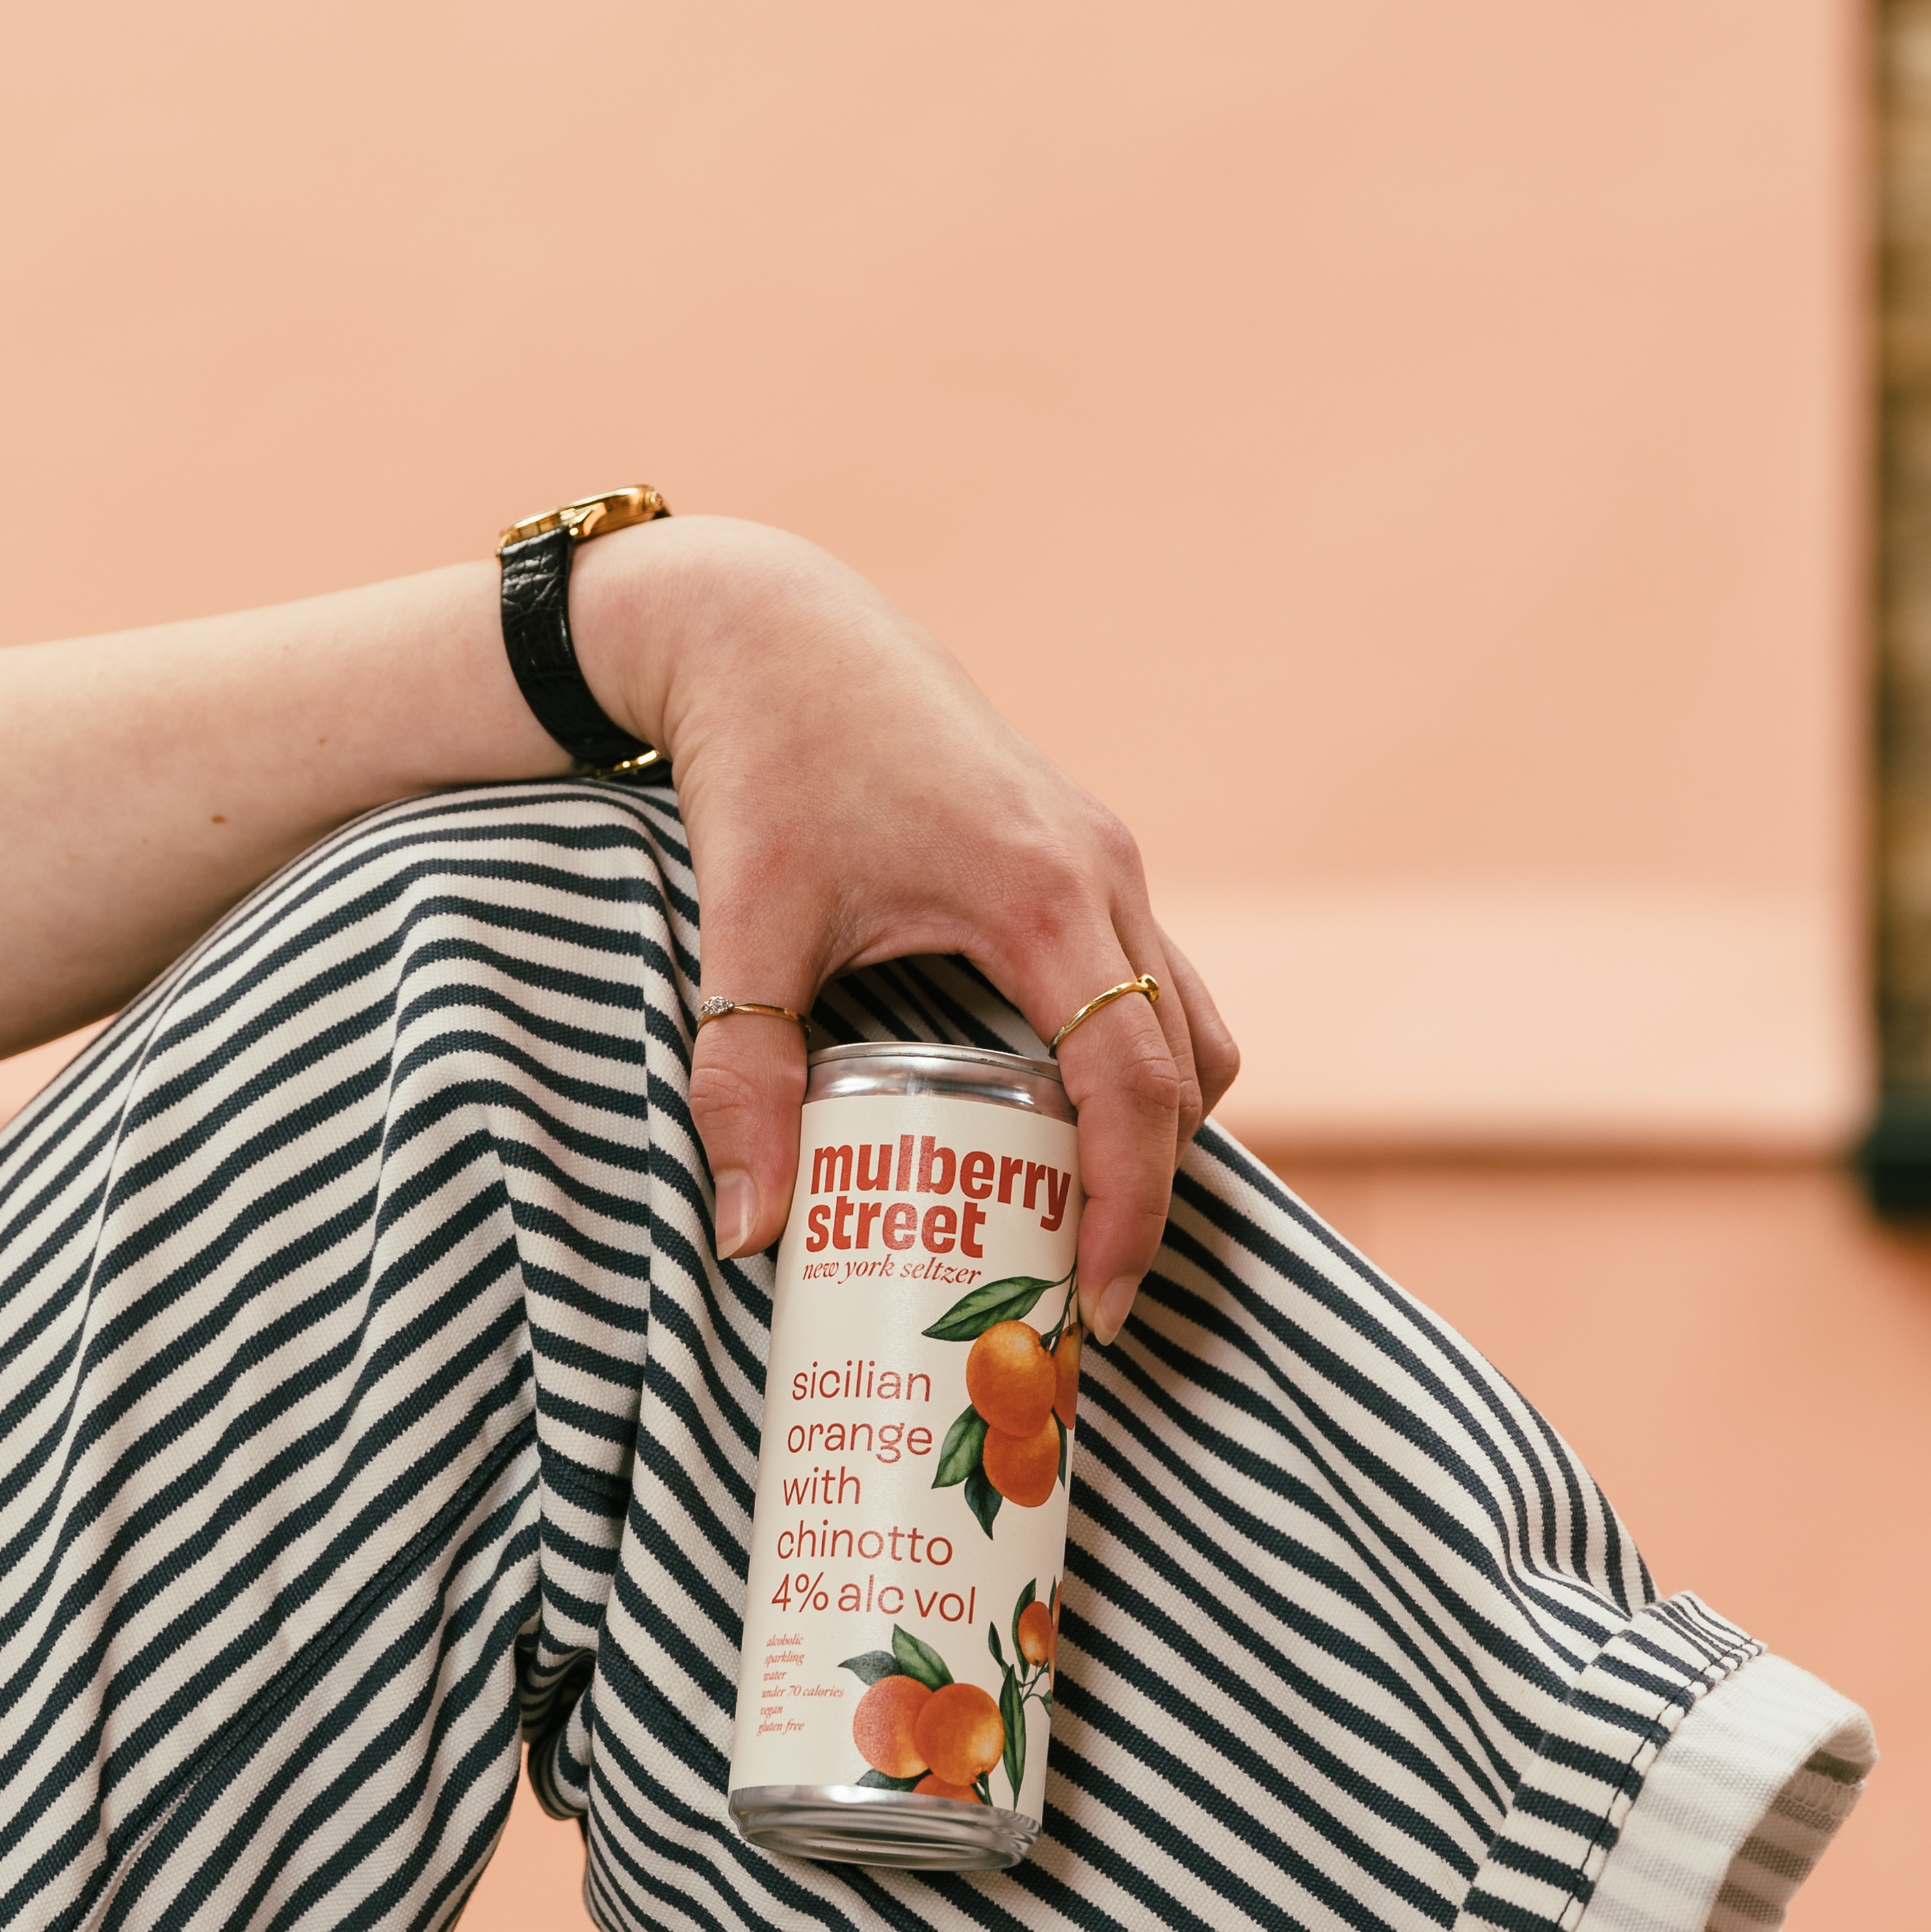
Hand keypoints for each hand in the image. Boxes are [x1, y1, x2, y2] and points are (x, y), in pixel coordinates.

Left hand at [575, 516, 1236, 1339]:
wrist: (775, 627)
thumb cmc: (764, 765)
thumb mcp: (743, 930)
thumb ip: (741, 1079)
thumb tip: (747, 1234)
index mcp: (1044, 893)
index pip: (1133, 1087)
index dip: (1129, 1208)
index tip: (1094, 1304)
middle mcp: (1106, 872)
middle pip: (1186, 1069)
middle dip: (1150, 1190)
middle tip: (1080, 1292)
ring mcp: (1108, 856)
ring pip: (1189, 1023)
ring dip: (1156, 1124)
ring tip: (1075, 1216)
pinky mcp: (1086, 851)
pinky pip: (1154, 980)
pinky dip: (1136, 1059)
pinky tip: (1054, 1115)